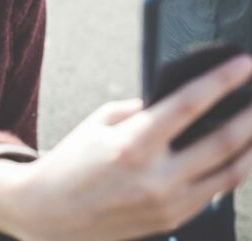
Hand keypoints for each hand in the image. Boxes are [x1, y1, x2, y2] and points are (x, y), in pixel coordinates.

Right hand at [11, 54, 251, 240]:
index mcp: (132, 144)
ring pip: (230, 173)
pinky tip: (237, 154)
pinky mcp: (173, 221)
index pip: (188, 105)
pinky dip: (231, 170)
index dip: (220, 81)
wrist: (52, 213)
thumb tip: (176, 97)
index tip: (243, 63)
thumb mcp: (99, 123)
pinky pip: (215, 193)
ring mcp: (168, 204)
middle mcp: (156, 177)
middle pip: (222, 142)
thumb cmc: (72, 161)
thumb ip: (140, 109)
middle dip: (250, 115)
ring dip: (251, 146)